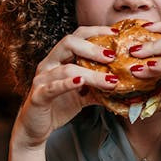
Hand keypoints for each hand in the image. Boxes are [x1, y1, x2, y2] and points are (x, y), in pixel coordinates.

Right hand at [13, 25, 118, 149]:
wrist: (36, 128)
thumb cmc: (58, 107)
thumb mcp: (83, 95)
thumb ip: (100, 88)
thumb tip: (124, 86)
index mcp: (59, 59)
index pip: (77, 36)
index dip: (96, 31)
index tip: (116, 34)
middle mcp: (49, 64)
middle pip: (69, 43)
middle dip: (93, 47)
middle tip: (113, 56)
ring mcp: (42, 79)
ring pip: (66, 69)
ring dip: (91, 74)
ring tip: (110, 80)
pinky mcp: (38, 96)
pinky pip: (52, 87)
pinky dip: (67, 84)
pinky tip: (80, 82)